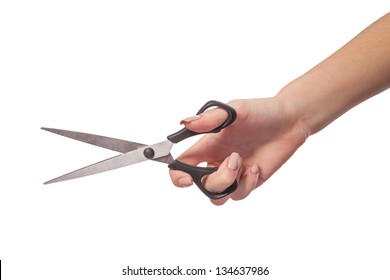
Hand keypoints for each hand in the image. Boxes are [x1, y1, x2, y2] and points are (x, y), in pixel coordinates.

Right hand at [169, 98, 307, 204]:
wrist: (290, 121)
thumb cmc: (261, 111)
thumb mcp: (235, 110)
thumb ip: (210, 119)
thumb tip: (185, 123)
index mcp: (208, 144)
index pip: (183, 164)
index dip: (177, 175)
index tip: (186, 179)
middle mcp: (218, 160)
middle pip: (202, 185)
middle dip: (215, 180)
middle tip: (234, 161)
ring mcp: (234, 173)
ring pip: (218, 196)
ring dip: (229, 184)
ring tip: (243, 164)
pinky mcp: (249, 180)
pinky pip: (239, 194)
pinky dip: (246, 184)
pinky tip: (255, 167)